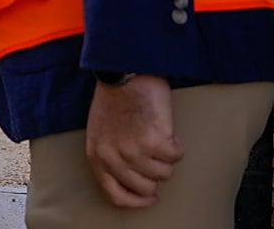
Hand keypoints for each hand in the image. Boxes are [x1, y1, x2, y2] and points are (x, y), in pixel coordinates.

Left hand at [85, 74, 184, 207]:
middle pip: (146, 187)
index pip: (115, 195)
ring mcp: (133, 151)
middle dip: (155, 172)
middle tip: (156, 153)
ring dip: (166, 156)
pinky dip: (176, 143)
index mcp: (97, 156)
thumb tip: (134, 181)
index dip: (136, 201)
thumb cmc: (115, 99)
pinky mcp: (154, 141)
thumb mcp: (101, 132)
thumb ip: (111, 157)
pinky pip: (176, 156)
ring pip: (164, 173)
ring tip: (157, 133)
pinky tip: (165, 127)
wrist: (124, 72)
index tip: (152, 197)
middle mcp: (112, 157)